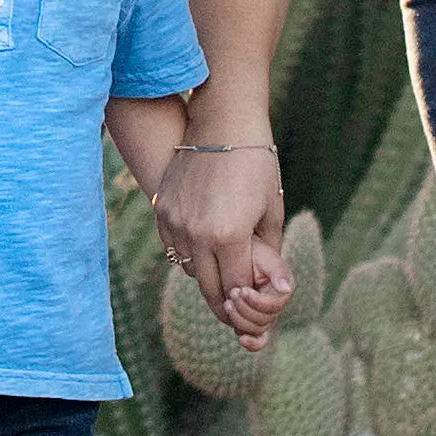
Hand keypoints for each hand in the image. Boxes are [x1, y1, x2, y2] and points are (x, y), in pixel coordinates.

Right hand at [152, 134, 294, 336]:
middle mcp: (197, 233)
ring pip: (188, 269)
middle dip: (223, 304)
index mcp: (228, 236)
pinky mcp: (163, 210)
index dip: (245, 304)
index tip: (251, 311)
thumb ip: (268, 251)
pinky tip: (203, 250)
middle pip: (208, 288)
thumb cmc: (256, 165)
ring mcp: (176, 221)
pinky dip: (188, 255)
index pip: (235, 289)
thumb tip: (267, 281)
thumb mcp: (272, 210)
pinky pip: (173, 248)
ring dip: (205, 278)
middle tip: (234, 311)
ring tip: (221, 278)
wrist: (222, 124)